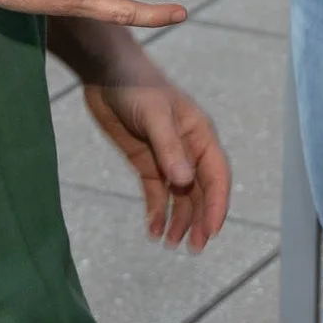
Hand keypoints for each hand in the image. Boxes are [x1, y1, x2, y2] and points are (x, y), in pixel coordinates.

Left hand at [82, 69, 232, 251]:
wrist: (105, 73)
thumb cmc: (136, 87)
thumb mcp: (154, 116)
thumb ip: (169, 148)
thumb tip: (185, 181)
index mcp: (200, 135)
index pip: (217, 176)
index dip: (217, 205)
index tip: (210, 232)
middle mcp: (189, 150)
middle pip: (201, 192)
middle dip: (199, 220)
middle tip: (192, 249)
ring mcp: (167, 157)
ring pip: (180, 197)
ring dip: (179, 220)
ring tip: (171, 245)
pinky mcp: (146, 162)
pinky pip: (157, 193)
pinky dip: (157, 212)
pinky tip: (153, 231)